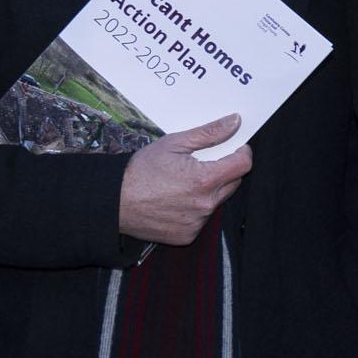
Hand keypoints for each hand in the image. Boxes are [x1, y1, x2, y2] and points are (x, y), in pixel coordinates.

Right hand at [120, 117, 247, 245]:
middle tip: (203, 162)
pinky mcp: (187, 235)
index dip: (242, 152)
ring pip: (217, 201)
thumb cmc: (141, 170)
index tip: (236, 146)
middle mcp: (205, 205)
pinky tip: (176, 200)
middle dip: (225, 170)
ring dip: (210, 190)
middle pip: (234, 183)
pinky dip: (195, 208)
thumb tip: (235, 121)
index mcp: (204, 180)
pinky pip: (201, 218)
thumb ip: (209, 133)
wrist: (113, 202)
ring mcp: (197, 223)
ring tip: (183, 182)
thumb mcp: (174, 143)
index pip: (243, 164)